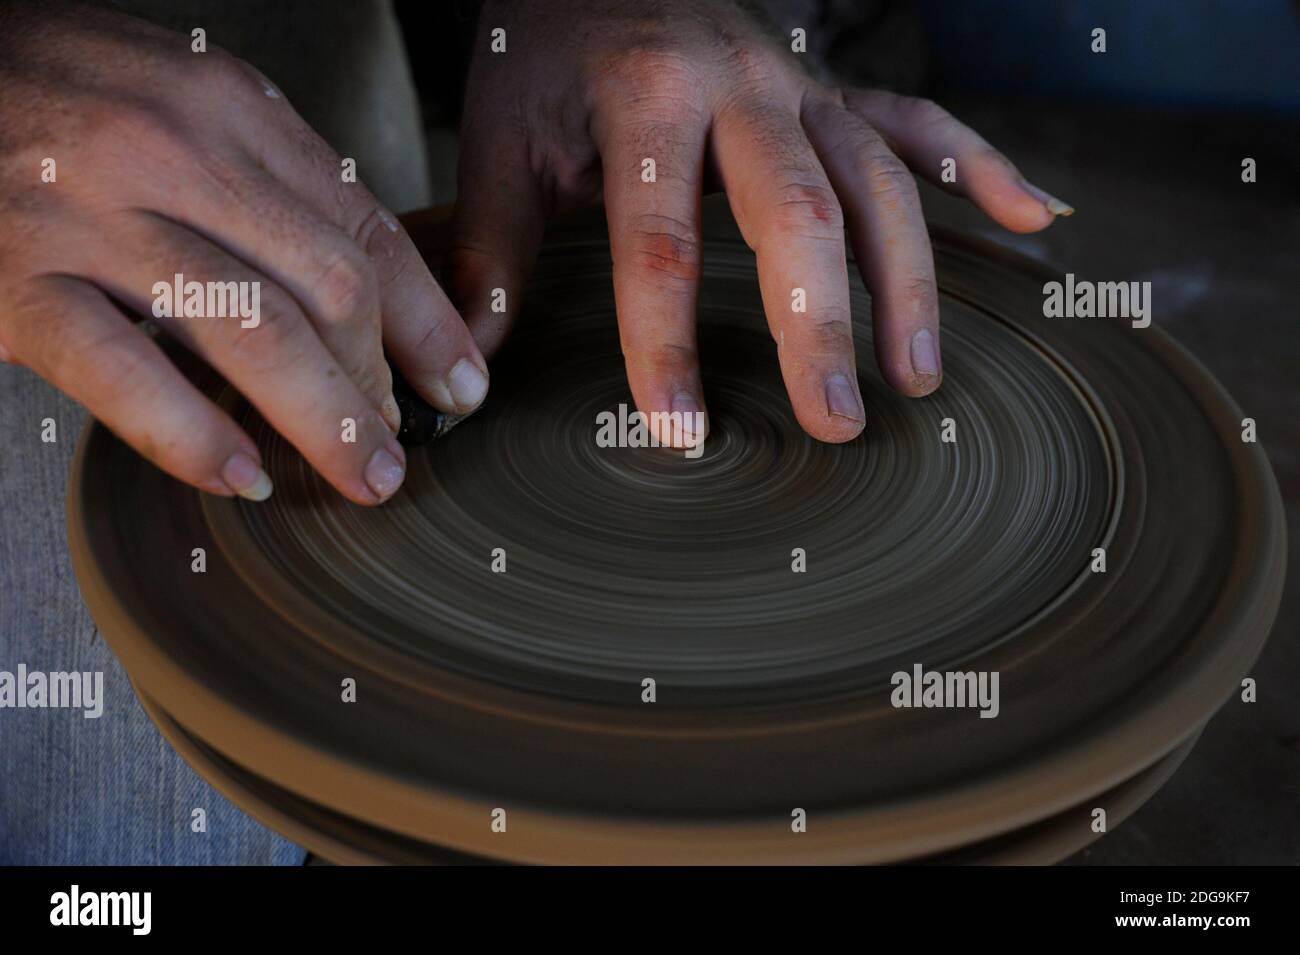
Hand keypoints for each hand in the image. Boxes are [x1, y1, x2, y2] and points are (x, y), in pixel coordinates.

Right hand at [0, 2, 488, 503]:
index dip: (427, 321)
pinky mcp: (16, 282)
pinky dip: (195, 439)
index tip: (460, 381)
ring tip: (363, 476)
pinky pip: (127, 376)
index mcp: (227, 105)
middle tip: (399, 445)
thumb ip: (265, 178)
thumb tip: (360, 286)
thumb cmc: (52, 93)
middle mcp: (171, 151)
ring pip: (253, 335)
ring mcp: (90, 216)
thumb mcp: (176, 99)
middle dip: (381, 382)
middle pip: (328, 288)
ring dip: (325, 422)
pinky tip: (244, 479)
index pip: (365, 228)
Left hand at [450, 0, 1069, 443]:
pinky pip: (920, 125)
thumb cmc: (546, 51)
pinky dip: (979, 168)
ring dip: (909, 281)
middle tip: (836, 425)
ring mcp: (802, 85)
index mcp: (648, 96)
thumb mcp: (503, 138)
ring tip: (916, 377)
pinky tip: (1032, 219)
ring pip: (879, 183)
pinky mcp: (834, 89)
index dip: (667, 341)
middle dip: (820, 324)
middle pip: (800, 214)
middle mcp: (743, 88)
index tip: (678, 432)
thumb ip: (494, 251)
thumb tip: (470, 374)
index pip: (660, 240)